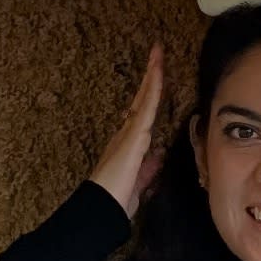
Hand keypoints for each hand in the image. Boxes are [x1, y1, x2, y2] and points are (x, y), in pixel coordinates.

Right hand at [90, 46, 167, 218]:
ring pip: (145, 99)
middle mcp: (128, 133)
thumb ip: (149, 167)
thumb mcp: (140, 182)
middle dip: (151, 77)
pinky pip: (146, 108)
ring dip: (153, 76)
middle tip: (157, 53)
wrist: (102, 207)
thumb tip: (158, 152)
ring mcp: (131, 132)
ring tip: (157, 54)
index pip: (143, 113)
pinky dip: (153, 90)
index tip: (157, 75)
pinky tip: (158, 74)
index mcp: (130, 144)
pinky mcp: (135, 135)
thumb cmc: (117, 198)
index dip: (150, 93)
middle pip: (142, 99)